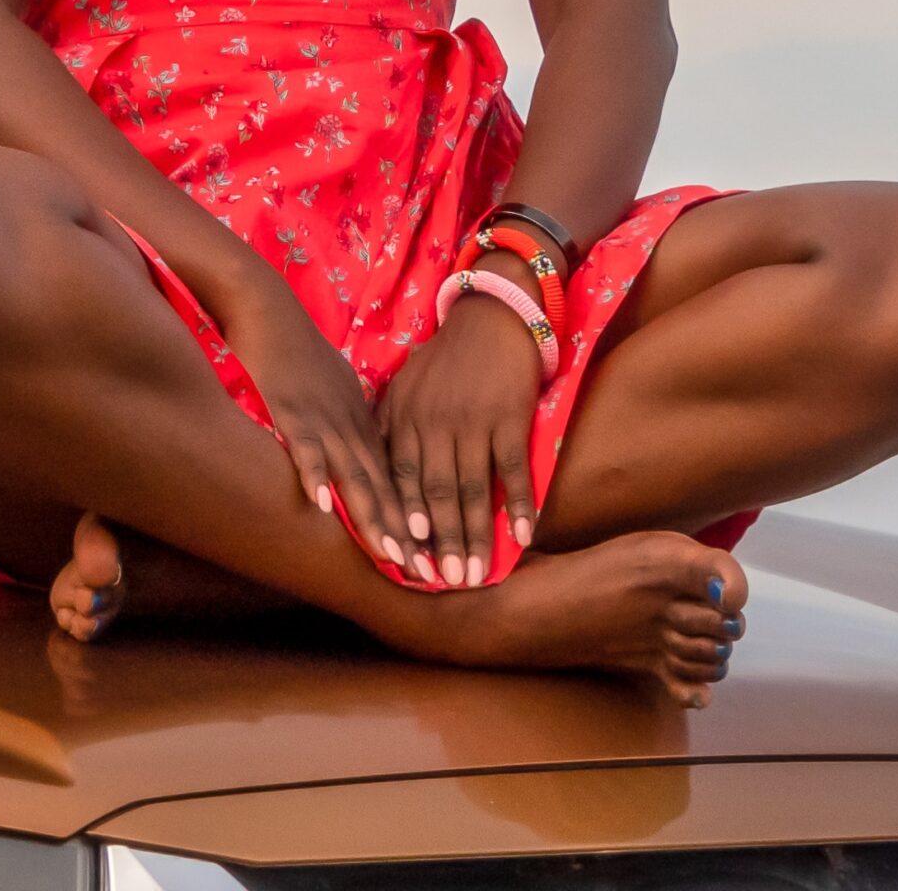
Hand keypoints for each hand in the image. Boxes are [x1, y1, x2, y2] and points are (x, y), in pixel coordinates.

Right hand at [221, 290, 423, 577]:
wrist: (270, 309)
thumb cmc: (299, 351)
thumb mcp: (335, 391)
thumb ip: (350, 423)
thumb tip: (360, 453)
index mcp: (361, 424)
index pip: (393, 482)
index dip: (411, 521)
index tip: (430, 558)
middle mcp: (350, 426)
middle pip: (383, 486)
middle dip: (403, 532)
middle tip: (427, 574)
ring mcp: (322, 418)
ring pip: (353, 473)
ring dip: (373, 515)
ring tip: (391, 555)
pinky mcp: (290, 408)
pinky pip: (304, 446)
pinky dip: (312, 475)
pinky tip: (319, 505)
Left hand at [377, 261, 544, 585]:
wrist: (491, 312)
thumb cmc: (445, 357)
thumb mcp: (404, 387)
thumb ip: (388, 429)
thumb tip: (372, 474)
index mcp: (405, 419)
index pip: (398, 481)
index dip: (402, 523)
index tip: (404, 563)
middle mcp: (435, 424)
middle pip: (435, 493)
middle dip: (440, 542)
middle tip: (445, 584)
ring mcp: (473, 421)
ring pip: (472, 488)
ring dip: (476, 534)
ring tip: (478, 576)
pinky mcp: (510, 415)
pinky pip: (515, 467)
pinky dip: (521, 502)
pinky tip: (525, 535)